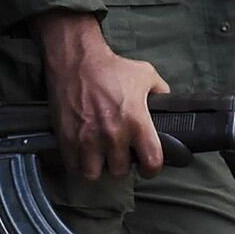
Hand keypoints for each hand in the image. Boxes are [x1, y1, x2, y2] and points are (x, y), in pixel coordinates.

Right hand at [30, 11, 169, 179]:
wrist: (76, 59)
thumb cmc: (111, 67)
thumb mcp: (145, 74)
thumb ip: (160, 92)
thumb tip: (167, 104)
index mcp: (136, 121)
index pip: (151, 161)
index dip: (151, 169)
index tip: (147, 168)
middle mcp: (113, 134)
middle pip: (120, 172)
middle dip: (120, 167)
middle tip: (118, 158)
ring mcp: (87, 138)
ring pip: (94, 174)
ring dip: (97, 169)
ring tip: (98, 160)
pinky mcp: (67, 138)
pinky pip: (72, 166)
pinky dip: (77, 164)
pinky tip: (81, 156)